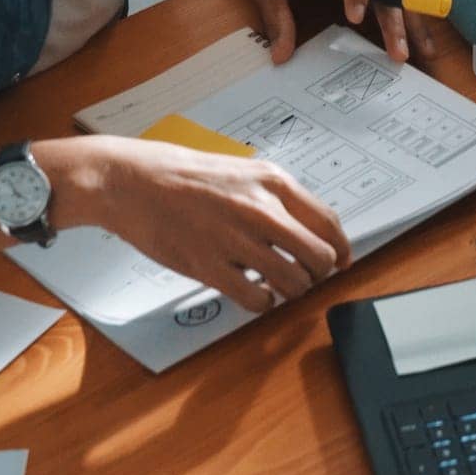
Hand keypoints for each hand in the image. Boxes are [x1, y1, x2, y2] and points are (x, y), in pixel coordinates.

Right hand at [64, 137, 352, 313]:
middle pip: (319, 257)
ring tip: (275, 284)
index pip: (329, 223)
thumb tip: (309, 229)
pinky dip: (262, 302)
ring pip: (294, 283)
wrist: (132, 181)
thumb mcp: (243, 171)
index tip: (342, 263)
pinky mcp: (209, 266)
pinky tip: (252, 292)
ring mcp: (236, 239)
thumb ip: (277, 198)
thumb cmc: (185, 176)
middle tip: (303, 275)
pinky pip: (258, 299)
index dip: (342, 249)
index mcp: (274, 183)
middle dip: (317, 273)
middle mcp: (262, 210)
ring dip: (291, 290)